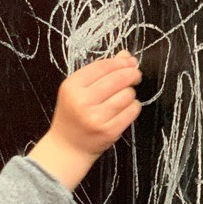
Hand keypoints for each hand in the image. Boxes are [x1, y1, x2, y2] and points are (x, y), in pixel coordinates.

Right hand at [28, 50, 141, 190]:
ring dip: (130, 94)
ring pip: (127, 94)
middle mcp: (81, 101)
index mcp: (71, 87)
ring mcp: (95, 118)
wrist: (67, 147)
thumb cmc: (73, 115)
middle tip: (135, 76)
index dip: (120, 62)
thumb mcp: (78, 90)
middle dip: (131, 74)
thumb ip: (101, 72)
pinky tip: (125, 109)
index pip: (102, 66)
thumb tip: (126, 56)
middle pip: (118, 78)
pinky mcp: (108, 131)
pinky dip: (133, 107)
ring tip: (123, 98)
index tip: (129, 63)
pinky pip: (132, 111)